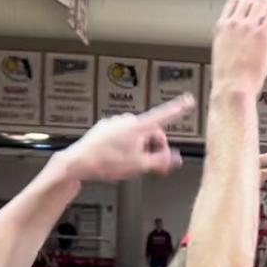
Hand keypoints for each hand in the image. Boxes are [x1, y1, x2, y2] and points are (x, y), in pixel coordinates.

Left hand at [63, 98, 191, 182]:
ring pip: (136, 135)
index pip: (164, 115)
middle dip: (154, 146)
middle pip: (151, 131)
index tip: (188, 101)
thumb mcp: (139, 166)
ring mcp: (114, 123)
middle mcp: (127, 121)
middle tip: (152, 163)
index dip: (178, 108)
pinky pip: (122, 135)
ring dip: (139, 148)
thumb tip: (175, 158)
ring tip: (130, 163)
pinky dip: (125, 146)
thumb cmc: (105, 162)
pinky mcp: (105, 128)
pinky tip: (118, 159)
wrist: (78, 162)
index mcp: (138, 127)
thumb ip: (161, 161)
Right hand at [210, 0, 266, 98]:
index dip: (246, 0)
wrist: (232, 87)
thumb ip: (229, 42)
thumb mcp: (222, 54)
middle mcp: (235, 23)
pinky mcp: (264, 34)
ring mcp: (249, 27)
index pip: (234, 3)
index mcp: (223, 27)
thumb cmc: (228, 79)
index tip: (253, 3)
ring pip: (263, 3)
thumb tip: (237, 45)